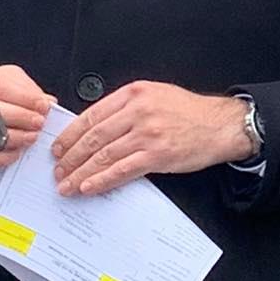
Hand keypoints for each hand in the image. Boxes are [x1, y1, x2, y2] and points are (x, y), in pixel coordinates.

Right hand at [0, 64, 55, 170]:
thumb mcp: (2, 81)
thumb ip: (25, 89)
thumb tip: (46, 101)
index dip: (24, 97)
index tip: (43, 106)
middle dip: (20, 117)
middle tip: (38, 122)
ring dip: (13, 137)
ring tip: (31, 136)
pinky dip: (0, 156)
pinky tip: (15, 152)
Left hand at [52, 81, 250, 196]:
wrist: (222, 125)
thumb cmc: (191, 112)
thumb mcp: (156, 95)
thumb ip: (126, 107)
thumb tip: (96, 128)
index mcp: (134, 94)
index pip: (91, 115)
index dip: (70, 135)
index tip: (58, 148)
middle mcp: (138, 111)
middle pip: (93, 137)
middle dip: (70, 157)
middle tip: (57, 170)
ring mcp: (147, 134)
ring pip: (103, 155)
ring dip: (80, 172)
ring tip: (66, 184)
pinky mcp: (157, 155)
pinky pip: (121, 170)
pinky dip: (101, 180)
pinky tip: (88, 187)